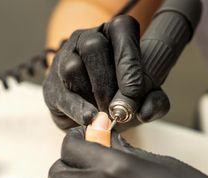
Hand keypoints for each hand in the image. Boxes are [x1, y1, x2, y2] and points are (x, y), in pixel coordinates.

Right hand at [43, 15, 169, 129]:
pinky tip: (90, 119)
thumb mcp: (144, 99)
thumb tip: (147, 111)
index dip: (129, 58)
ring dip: (92, 94)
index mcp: (113, 34)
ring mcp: (64, 60)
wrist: (91, 117)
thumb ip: (155, 102)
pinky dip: (78, 109)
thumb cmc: (119, 99)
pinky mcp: (52, 86)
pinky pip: (63, 93)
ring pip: (73, 67)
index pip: (122, 29)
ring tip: (105, 114)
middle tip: (118, 106)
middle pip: (93, 47)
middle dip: (108, 81)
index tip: (134, 91)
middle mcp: (86, 40)